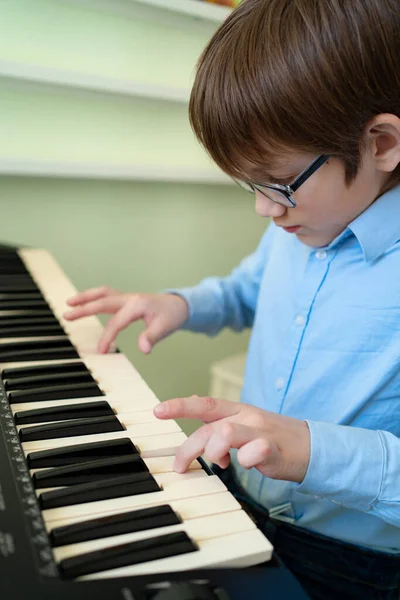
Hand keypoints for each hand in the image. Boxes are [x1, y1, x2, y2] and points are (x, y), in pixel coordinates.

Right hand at [64, 287, 188, 353]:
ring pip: (102, 294)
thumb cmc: (172, 316)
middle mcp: (129, 298)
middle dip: (84, 308)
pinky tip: (84, 304)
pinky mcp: (126, 300)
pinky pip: (106, 296)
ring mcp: (127, 297)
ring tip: (69, 303)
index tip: (101, 351)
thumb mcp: (165, 328)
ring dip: (85, 298)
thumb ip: (152, 337)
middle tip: (66, 315)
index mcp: (137, 305)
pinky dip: (94, 298)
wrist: (180, 304)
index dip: (107, 337)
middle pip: (102, 301)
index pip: (116, 322)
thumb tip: (143, 349)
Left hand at [154, 396, 310, 482]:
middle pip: (209, 426)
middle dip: (189, 448)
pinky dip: (246, 459)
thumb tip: (200, 434)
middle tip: (179, 467)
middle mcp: (247, 417)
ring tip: (219, 464)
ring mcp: (261, 432)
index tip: (157, 410)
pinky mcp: (275, 449)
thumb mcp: (244, 426)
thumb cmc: (274, 438)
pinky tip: (245, 464)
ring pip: (227, 432)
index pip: (205, 403)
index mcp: (238, 410)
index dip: (179, 405)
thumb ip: (221, 428)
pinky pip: (256, 450)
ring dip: (214, 450)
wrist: (312, 446)